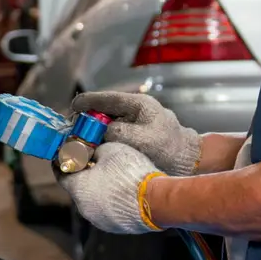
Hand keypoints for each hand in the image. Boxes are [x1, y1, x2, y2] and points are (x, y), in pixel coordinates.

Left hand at [60, 141, 163, 235]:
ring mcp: (98, 220)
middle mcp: (83, 208)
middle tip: (93, 165)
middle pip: (78, 189)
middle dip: (84, 177)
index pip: (61, 175)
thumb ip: (95, 152)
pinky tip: (122, 194)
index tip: (64, 157)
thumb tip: (93, 154)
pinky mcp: (113, 227)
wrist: (154, 201)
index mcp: (77, 188)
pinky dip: (110, 203)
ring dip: (98, 191)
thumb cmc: (129, 173)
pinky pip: (106, 212)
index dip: (62, 164)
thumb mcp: (110, 150)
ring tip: (112, 179)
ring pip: (92, 202)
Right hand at [72, 92, 200, 176]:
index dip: (88, 101)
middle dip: (87, 117)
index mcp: (139, 105)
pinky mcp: (134, 134)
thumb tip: (101, 131)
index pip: (108, 98)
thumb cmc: (171, 149)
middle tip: (72, 128)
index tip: (73, 107)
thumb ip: (121, 133)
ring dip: (93, 129)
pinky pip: (112, 132)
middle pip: (104, 109)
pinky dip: (101, 137)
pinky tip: (93, 146)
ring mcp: (134, 122)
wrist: (188, 161)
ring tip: (79, 138)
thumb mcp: (145, 140)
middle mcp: (135, 110)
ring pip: (106, 121)